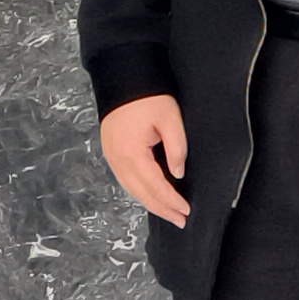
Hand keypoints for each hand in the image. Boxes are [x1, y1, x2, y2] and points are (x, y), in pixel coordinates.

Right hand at [100, 94, 189, 225]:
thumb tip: (178, 174)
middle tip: (180, 220)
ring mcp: (112, 158)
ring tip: (169, 213)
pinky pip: (126, 180)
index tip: (186, 211)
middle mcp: (118, 160)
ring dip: (151, 203)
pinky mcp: (111, 152)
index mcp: (132, 153)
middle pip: (141, 193)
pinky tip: (151, 196)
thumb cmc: (148, 96)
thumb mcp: (170, 118)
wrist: (123, 79)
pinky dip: (140, 191)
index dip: (171, 201)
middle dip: (162, 209)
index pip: (155, 186)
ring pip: (132, 189)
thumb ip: (176, 148)